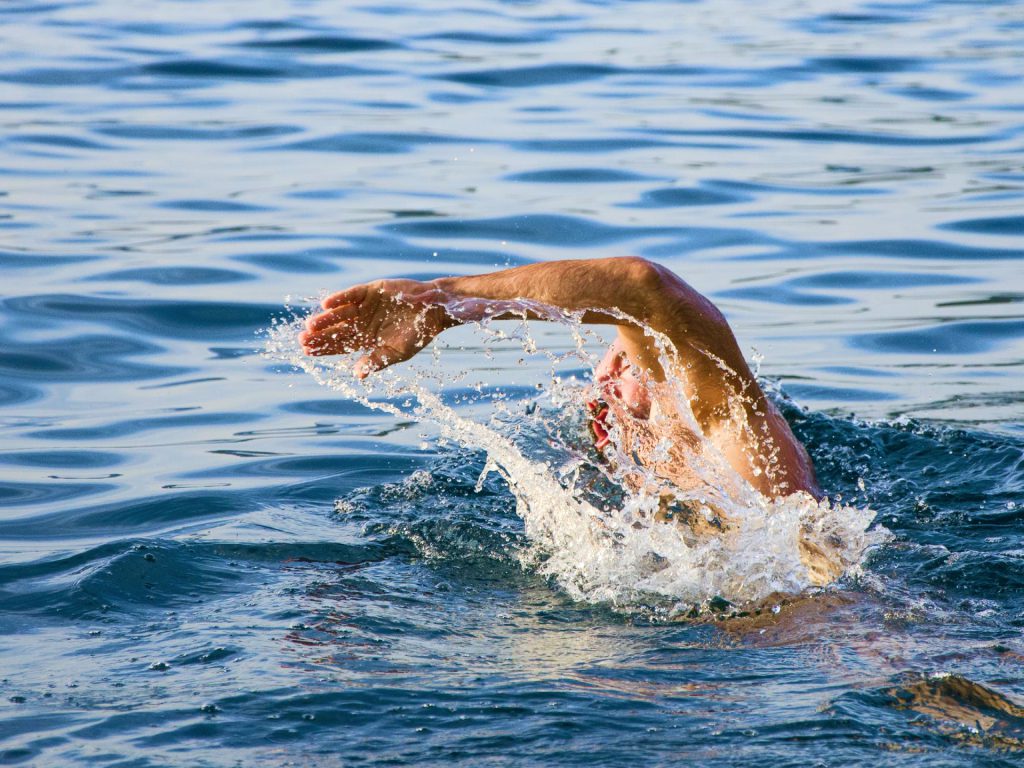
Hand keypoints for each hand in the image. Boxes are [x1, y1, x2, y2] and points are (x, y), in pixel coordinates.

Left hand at [299, 279, 452, 377]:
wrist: (434, 310)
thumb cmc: (417, 335)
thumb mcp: (396, 352)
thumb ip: (377, 361)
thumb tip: (358, 375)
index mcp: (366, 339)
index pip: (340, 345)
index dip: (323, 348)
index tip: (306, 352)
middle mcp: (362, 322)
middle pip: (336, 330)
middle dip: (319, 335)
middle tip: (302, 340)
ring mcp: (365, 305)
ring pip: (340, 313)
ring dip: (326, 319)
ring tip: (311, 325)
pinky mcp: (370, 290)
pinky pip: (351, 294)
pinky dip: (339, 298)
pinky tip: (326, 304)